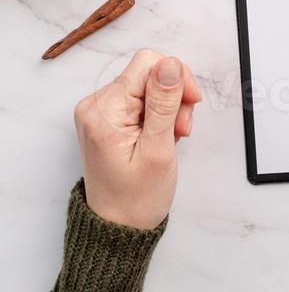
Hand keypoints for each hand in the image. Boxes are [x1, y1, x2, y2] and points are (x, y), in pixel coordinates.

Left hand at [74, 48, 201, 229]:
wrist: (118, 228)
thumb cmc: (136, 199)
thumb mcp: (158, 150)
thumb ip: (164, 104)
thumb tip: (170, 65)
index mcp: (103, 111)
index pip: (148, 63)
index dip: (176, 78)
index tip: (189, 105)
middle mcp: (95, 105)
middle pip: (148, 72)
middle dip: (173, 96)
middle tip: (180, 129)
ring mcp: (99, 111)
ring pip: (147, 84)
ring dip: (168, 106)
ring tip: (172, 137)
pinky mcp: (107, 117)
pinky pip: (139, 98)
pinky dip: (157, 113)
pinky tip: (161, 135)